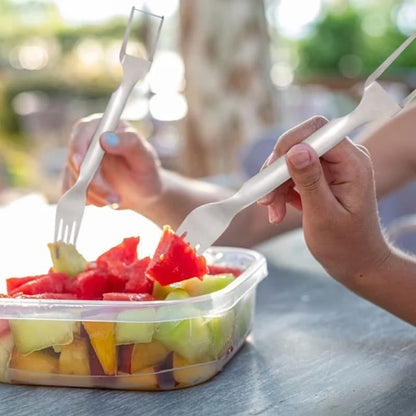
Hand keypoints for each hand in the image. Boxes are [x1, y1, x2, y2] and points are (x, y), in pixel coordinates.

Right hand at [63, 115, 162, 211]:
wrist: (143, 190)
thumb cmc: (146, 170)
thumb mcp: (145, 157)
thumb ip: (130, 143)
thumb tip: (106, 138)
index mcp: (104, 126)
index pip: (83, 131)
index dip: (79, 148)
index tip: (81, 166)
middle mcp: (87, 140)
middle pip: (75, 159)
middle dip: (93, 183)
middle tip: (114, 199)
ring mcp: (78, 159)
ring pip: (72, 178)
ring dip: (93, 195)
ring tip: (116, 199)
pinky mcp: (73, 176)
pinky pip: (69, 190)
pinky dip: (87, 200)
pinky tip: (104, 201)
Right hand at [258, 116, 390, 282]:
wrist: (355, 262)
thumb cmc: (345, 245)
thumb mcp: (323, 215)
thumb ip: (310, 181)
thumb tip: (294, 150)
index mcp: (352, 163)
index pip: (318, 130)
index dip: (290, 144)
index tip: (271, 172)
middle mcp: (343, 159)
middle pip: (300, 144)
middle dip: (278, 170)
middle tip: (266, 197)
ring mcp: (331, 168)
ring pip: (292, 160)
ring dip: (276, 185)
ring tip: (273, 212)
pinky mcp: (320, 178)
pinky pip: (292, 174)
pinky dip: (281, 192)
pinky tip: (278, 212)